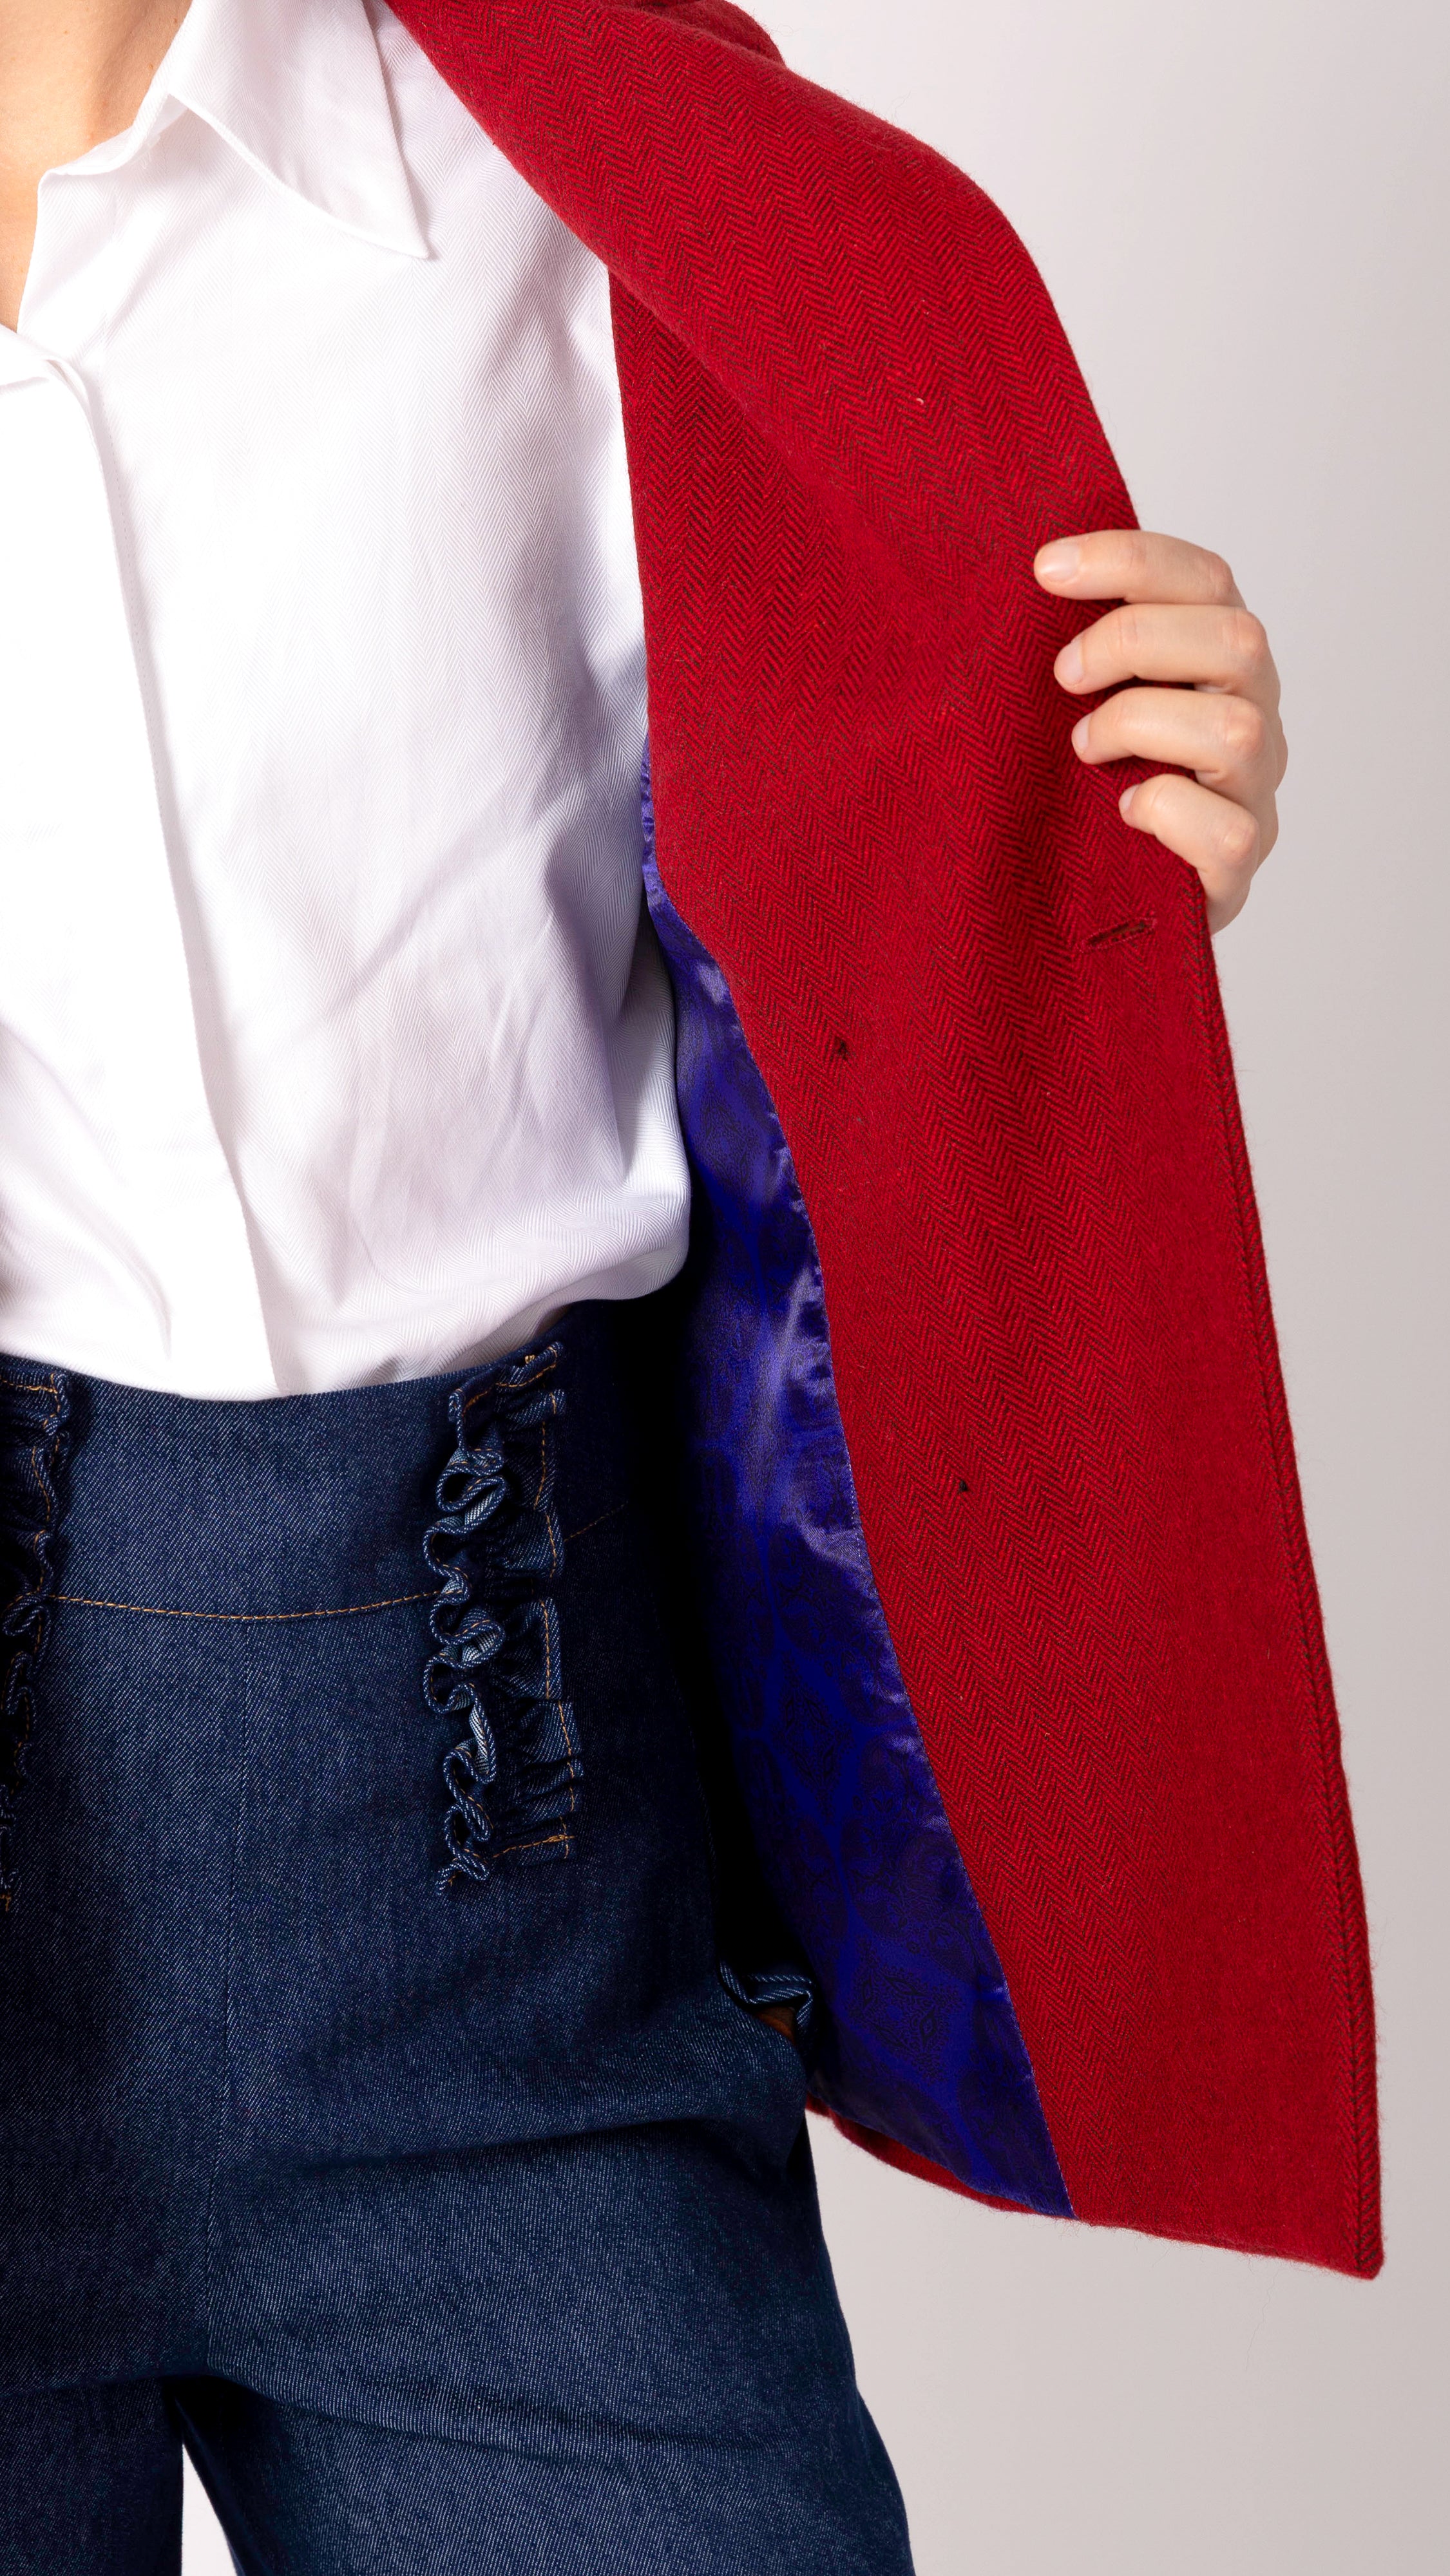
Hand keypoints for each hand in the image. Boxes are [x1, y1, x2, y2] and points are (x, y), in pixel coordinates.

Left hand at [1033, 531, 1287, 934]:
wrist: (1105, 907)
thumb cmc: (1086, 791)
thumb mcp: (1080, 703)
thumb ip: (1081, 649)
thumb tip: (1019, 584)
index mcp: (1218, 663)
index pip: (1206, 579)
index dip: (1129, 559)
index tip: (1045, 568)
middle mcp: (1253, 716)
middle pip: (1238, 639)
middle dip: (1135, 640)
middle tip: (1063, 675)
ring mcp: (1253, 792)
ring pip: (1235, 729)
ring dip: (1139, 724)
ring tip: (1082, 748)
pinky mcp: (1237, 864)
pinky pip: (1226, 829)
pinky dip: (1163, 811)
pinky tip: (1121, 813)